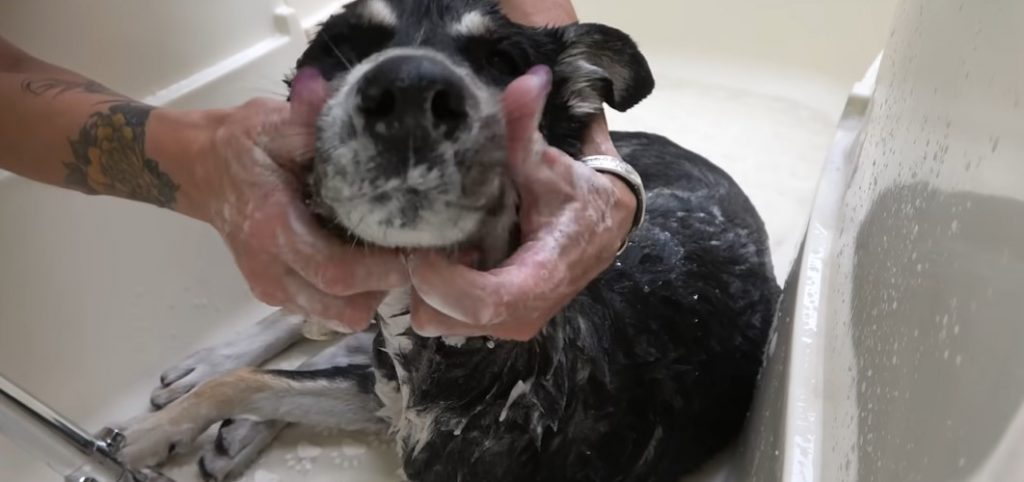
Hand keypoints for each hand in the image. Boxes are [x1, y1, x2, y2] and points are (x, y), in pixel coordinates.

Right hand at [186, 70, 407, 328]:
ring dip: (371, 295)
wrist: (200, 167)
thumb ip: (314, 123)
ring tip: (387, 259)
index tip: (414, 251)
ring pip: (337, 317)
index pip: (335, 271)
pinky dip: (352, 297)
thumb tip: (360, 112)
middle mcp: (269, 269)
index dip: (381, 271)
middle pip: (342, 308)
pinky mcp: (276, 294)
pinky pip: (326, 311)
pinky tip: (363, 263)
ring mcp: (271, 288)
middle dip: (385, 288)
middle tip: (411, 256)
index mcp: (272, 227)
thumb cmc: (243, 144)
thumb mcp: (275, 124)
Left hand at [407, 67, 636, 339]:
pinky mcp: (495, 322)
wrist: (607, 225)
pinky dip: (436, 290)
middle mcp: (521, 315)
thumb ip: (528, 127)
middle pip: (441, 318)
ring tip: (436, 245)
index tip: (419, 247)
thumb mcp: (550, 162)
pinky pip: (445, 316)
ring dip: (426, 287)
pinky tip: (449, 255)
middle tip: (419, 238)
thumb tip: (527, 81)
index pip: (479, 303)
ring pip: (436, 320)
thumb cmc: (578, 195)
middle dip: (420, 282)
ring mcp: (508, 324)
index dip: (439, 280)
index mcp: (540, 280)